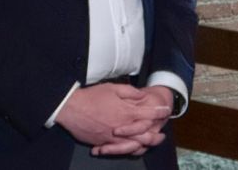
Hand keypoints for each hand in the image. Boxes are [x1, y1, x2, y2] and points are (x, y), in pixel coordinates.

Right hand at [55, 83, 170, 149]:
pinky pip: (117, 150)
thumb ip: (130, 92)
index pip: (148, 113)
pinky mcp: (102, 143)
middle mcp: (121, 127)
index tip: (166, 110)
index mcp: (126, 112)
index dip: (159, 111)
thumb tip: (142, 96)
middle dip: (155, 134)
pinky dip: (126, 150)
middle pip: (144, 134)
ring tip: (150, 144)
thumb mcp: (113, 88)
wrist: (71, 109)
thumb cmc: (92, 96)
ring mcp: (112, 137)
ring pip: (132, 145)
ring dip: (143, 145)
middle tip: (162, 135)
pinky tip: (131, 149)